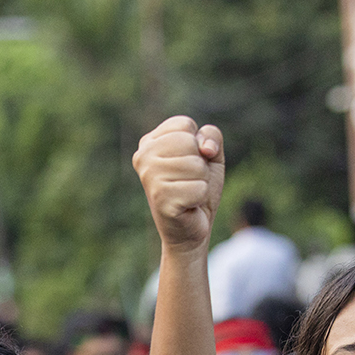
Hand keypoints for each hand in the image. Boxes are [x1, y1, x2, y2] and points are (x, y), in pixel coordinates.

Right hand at [133, 117, 224, 252]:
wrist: (191, 229)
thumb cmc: (196, 189)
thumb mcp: (209, 155)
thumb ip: (211, 136)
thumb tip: (205, 149)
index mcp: (149, 143)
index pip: (184, 125)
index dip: (197, 144)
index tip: (188, 162)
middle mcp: (143, 157)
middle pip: (189, 143)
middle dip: (200, 164)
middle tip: (189, 181)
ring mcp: (149, 178)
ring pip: (196, 166)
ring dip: (201, 182)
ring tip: (188, 193)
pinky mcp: (160, 199)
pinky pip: (198, 188)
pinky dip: (200, 198)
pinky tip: (187, 206)